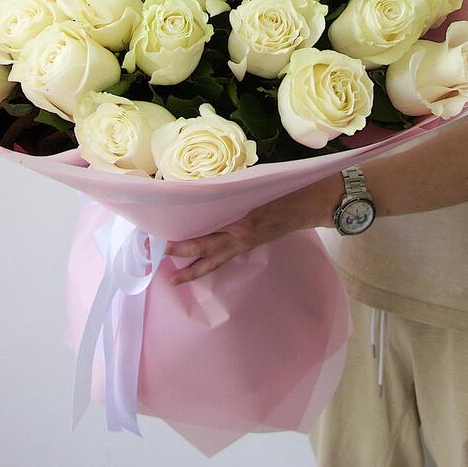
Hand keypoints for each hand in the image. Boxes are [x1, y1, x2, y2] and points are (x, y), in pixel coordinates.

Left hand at [164, 173, 342, 284]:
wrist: (307, 204)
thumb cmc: (282, 188)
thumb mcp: (253, 186)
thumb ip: (230, 192)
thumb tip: (204, 191)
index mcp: (240, 222)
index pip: (206, 233)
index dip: (185, 239)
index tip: (164, 237)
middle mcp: (240, 236)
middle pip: (205, 251)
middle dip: (182, 255)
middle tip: (160, 256)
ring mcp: (245, 244)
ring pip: (214, 262)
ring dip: (194, 271)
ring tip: (175, 280)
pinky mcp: (250, 245)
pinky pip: (226, 258)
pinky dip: (211, 263)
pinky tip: (200, 266)